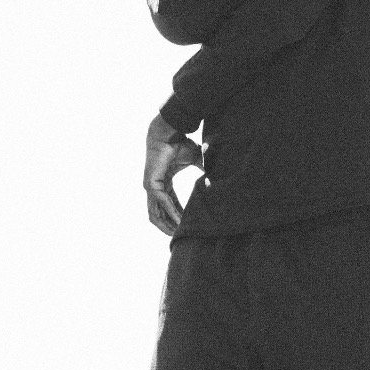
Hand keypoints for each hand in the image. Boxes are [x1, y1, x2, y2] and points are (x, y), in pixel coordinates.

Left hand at [144, 113, 202, 235]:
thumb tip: (218, 173)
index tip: (186, 225)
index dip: (177, 215)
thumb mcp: (195, 159)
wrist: (169, 133)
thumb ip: (203, 168)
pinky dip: (171, 213)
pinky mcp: (151, 184)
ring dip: (167, 225)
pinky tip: (180, 221)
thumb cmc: (180, 143)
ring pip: (156, 213)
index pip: (169, 204)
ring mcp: (151, 186)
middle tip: (181, 236)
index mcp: (163, 182)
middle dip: (169, 225)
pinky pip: (162, 204)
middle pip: (160, 213)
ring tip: (179, 234)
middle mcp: (155, 186)